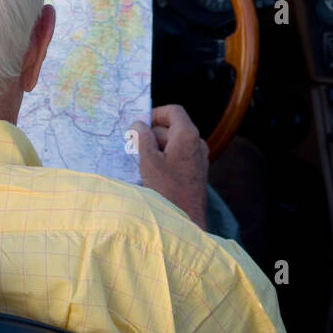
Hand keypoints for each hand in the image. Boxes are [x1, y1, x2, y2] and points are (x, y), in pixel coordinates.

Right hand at [131, 104, 208, 228]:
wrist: (187, 221)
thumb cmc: (168, 189)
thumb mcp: (149, 161)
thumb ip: (142, 138)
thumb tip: (138, 124)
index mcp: (187, 135)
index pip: (173, 111)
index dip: (155, 114)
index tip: (139, 125)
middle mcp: (197, 143)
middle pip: (172, 127)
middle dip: (152, 133)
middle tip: (134, 145)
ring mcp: (199, 157)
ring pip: (174, 142)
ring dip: (157, 147)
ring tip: (141, 160)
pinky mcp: (196, 171)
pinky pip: (179, 155)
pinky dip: (165, 157)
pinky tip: (152, 171)